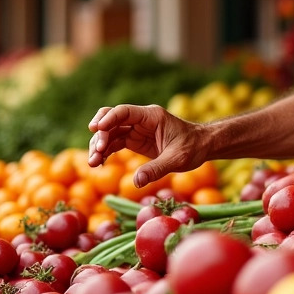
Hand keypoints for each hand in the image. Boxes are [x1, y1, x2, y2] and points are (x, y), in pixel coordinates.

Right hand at [87, 104, 208, 187]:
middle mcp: (140, 120)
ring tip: (93, 164)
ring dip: (99, 146)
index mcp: (151, 116)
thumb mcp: (177, 159)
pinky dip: (105, 152)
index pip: (124, 112)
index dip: (108, 118)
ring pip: (110, 133)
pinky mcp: (134, 141)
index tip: (96, 129)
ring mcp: (135, 130)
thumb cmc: (192, 148)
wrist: (201, 147)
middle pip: (112, 120)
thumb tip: (136, 182)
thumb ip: (156, 169)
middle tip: (96, 154)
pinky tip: (98, 164)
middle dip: (100, 135)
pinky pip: (114, 143)